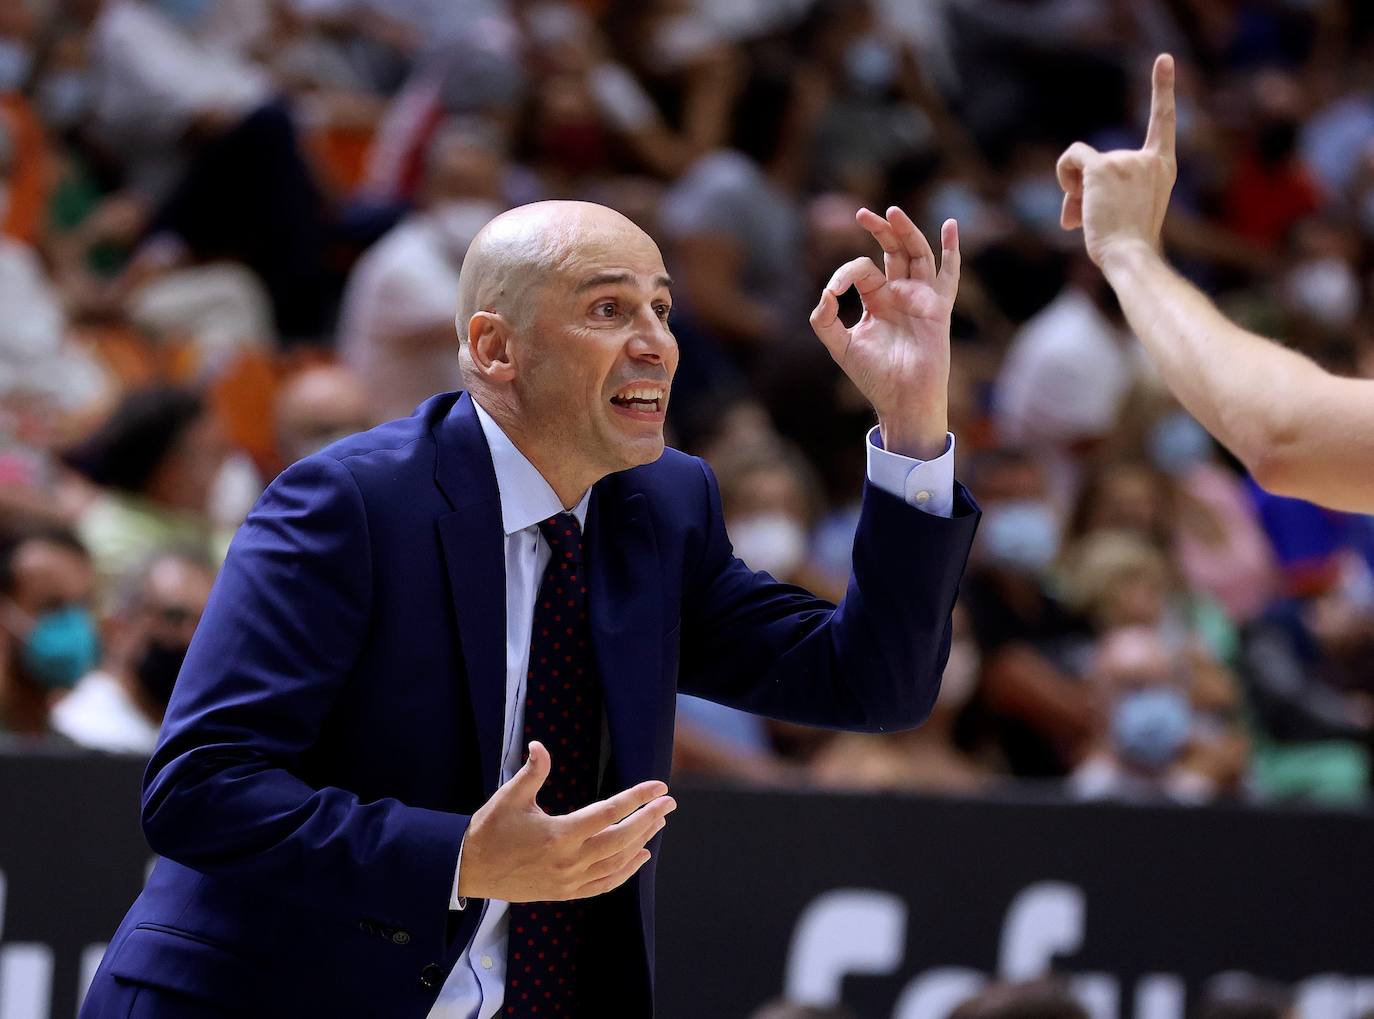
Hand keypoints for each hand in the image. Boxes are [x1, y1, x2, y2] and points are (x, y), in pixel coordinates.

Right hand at [456, 741, 675, 901]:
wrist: (468, 870)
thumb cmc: (489, 829)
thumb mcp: (510, 796)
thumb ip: (532, 771)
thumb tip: (540, 745)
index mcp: (559, 833)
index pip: (609, 812)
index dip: (637, 797)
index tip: (659, 786)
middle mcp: (569, 860)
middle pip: (622, 839)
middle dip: (649, 819)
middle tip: (669, 803)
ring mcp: (569, 880)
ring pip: (617, 863)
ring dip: (641, 842)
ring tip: (658, 823)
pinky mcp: (565, 893)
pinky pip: (604, 885)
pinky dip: (626, 872)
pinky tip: (640, 857)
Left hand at [809, 206, 958, 459]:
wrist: (901, 400)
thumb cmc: (873, 377)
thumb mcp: (840, 346)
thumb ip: (824, 320)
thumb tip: (826, 293)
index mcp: (877, 301)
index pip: (862, 270)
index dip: (844, 274)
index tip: (834, 292)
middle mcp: (900, 295)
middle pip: (893, 252)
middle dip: (880, 231)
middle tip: (863, 214)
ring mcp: (921, 299)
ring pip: (917, 255)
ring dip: (906, 232)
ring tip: (892, 212)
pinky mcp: (937, 308)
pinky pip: (949, 275)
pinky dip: (952, 251)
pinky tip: (951, 226)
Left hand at [1057, 54, 1177, 267]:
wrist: (1130, 257)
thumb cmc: (1126, 246)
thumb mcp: (1121, 213)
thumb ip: (1103, 196)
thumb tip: (1070, 206)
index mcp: (1162, 168)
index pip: (1163, 121)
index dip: (1163, 88)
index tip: (1164, 59)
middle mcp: (1148, 159)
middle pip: (1101, 159)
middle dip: (1086, 189)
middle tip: (1088, 219)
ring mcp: (1127, 160)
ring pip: (1082, 163)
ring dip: (1073, 191)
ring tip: (1082, 219)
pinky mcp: (1103, 167)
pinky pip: (1072, 157)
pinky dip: (1064, 174)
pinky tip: (1073, 199)